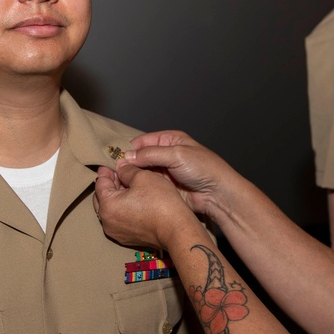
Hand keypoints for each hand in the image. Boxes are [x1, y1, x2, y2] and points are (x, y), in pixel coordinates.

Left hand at [94, 162, 203, 251]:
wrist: (176, 230)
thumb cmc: (160, 202)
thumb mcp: (143, 177)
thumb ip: (127, 170)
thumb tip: (120, 167)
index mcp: (107, 206)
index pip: (100, 183)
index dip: (106, 170)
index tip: (111, 163)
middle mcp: (107, 222)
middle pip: (102, 198)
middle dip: (110, 184)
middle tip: (121, 172)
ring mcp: (117, 232)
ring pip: (111, 209)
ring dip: (117, 197)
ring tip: (129, 186)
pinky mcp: (127, 238)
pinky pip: (120, 219)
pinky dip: (124, 209)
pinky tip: (136, 201)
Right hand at [121, 131, 236, 218]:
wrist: (217, 193)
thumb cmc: (204, 169)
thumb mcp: (177, 155)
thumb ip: (151, 154)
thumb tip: (127, 157)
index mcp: (170, 140)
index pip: (143, 141)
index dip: (130, 149)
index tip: (116, 158)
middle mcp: (165, 155)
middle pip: (140, 157)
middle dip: (129, 164)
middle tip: (115, 172)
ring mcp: (165, 172)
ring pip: (141, 173)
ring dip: (133, 177)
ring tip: (120, 182)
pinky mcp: (164, 187)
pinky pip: (147, 186)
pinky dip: (139, 187)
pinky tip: (130, 190)